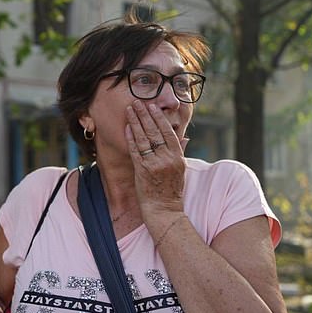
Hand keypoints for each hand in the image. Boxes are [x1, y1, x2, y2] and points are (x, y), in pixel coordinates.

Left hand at [124, 100, 186, 215]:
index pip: (168, 132)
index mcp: (178, 157)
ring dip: (136, 122)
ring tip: (130, 110)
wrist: (164, 210)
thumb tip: (184, 138)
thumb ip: (179, 152)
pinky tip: (127, 127)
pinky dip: (131, 138)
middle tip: (138, 102)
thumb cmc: (171, 190)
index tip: (153, 107)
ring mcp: (154, 165)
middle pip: (155, 132)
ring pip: (144, 138)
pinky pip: (135, 150)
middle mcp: (167, 159)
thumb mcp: (180, 170)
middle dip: (145, 115)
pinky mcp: (142, 171)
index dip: (159, 118)